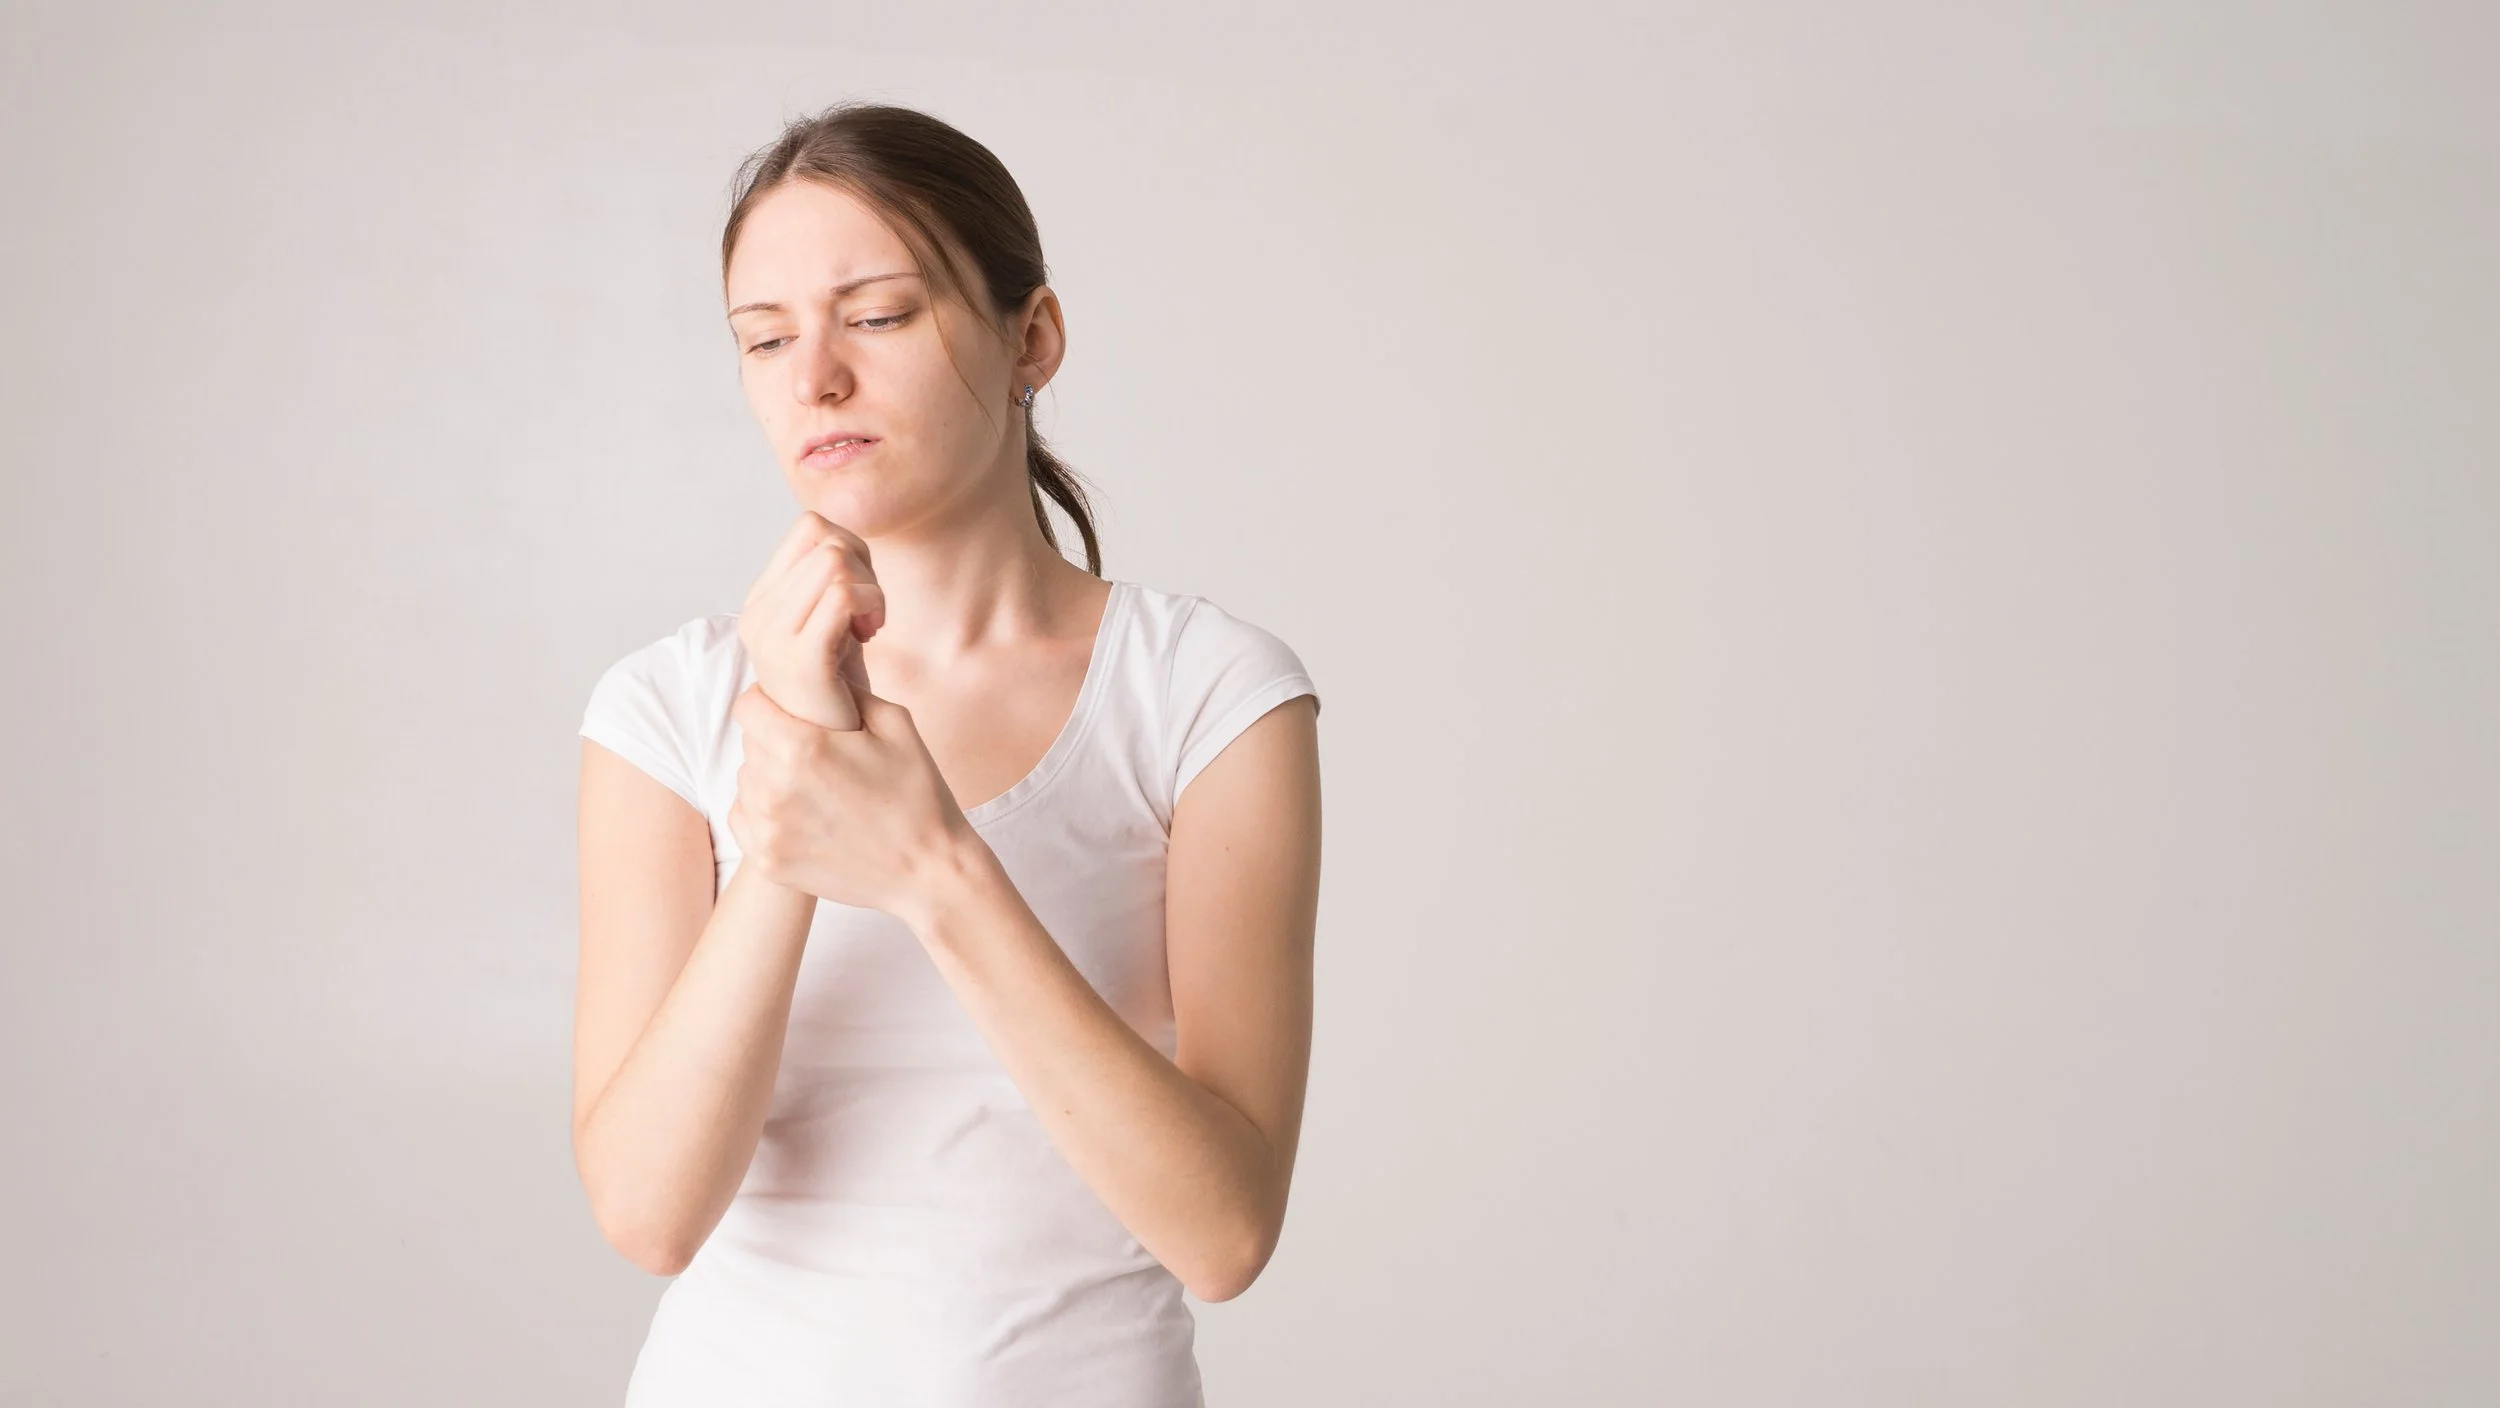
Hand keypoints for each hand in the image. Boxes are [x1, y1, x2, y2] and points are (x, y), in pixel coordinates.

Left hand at [725, 678, 980, 921]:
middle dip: (776, 739)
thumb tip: (817, 672)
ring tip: (816, 789)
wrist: (929, 872)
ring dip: (771, 777)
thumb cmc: (919, 794)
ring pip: (747, 780)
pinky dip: (766, 813)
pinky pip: (744, 818)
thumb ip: (846, 690)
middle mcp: (775, 787)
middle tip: (817, 755)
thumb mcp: (895, 723)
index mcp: (803, 747)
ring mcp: (768, 829)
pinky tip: (805, 816)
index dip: (770, 701)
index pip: (749, 705)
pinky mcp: (769, 861)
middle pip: (750, 743)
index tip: (791, 711)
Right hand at [737, 512, 886, 730]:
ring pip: (837, 561)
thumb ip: (826, 577)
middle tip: (867, 615)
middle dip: (866, 570)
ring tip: (867, 626)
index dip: (850, 549)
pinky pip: (843, 594)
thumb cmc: (839, 682)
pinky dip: (871, 605)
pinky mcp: (800, 658)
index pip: (811, 527)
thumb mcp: (827, 619)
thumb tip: (839, 538)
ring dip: (871, 590)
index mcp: (761, 600)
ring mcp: (772, 637)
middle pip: (829, 541)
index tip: (855, 594)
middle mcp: (757, 614)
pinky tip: (870, 634)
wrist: (839, 745)